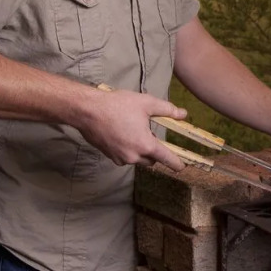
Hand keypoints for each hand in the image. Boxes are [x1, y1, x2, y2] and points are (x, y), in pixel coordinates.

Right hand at [74, 88, 188, 169]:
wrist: (88, 111)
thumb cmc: (117, 105)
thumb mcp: (146, 103)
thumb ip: (167, 110)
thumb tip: (183, 114)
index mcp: (146, 145)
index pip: (167, 159)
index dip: (177, 164)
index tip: (182, 167)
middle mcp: (134, 156)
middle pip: (152, 160)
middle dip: (154, 151)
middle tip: (149, 134)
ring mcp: (120, 158)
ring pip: (138, 159)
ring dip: (140, 150)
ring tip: (133, 131)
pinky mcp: (110, 157)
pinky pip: (125, 157)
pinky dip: (128, 150)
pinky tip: (122, 134)